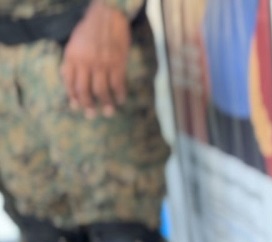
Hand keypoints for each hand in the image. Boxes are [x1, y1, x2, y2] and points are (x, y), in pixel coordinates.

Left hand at [61, 1, 131, 118]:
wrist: (108, 16)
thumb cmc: (90, 29)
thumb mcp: (75, 43)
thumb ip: (72, 60)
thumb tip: (70, 78)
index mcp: (72, 56)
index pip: (69, 82)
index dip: (73, 96)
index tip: (77, 106)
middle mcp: (86, 62)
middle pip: (84, 89)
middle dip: (87, 105)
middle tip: (91, 114)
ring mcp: (102, 64)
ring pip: (101, 90)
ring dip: (105, 103)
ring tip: (109, 112)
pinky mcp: (118, 63)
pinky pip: (118, 84)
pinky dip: (119, 94)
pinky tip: (120, 100)